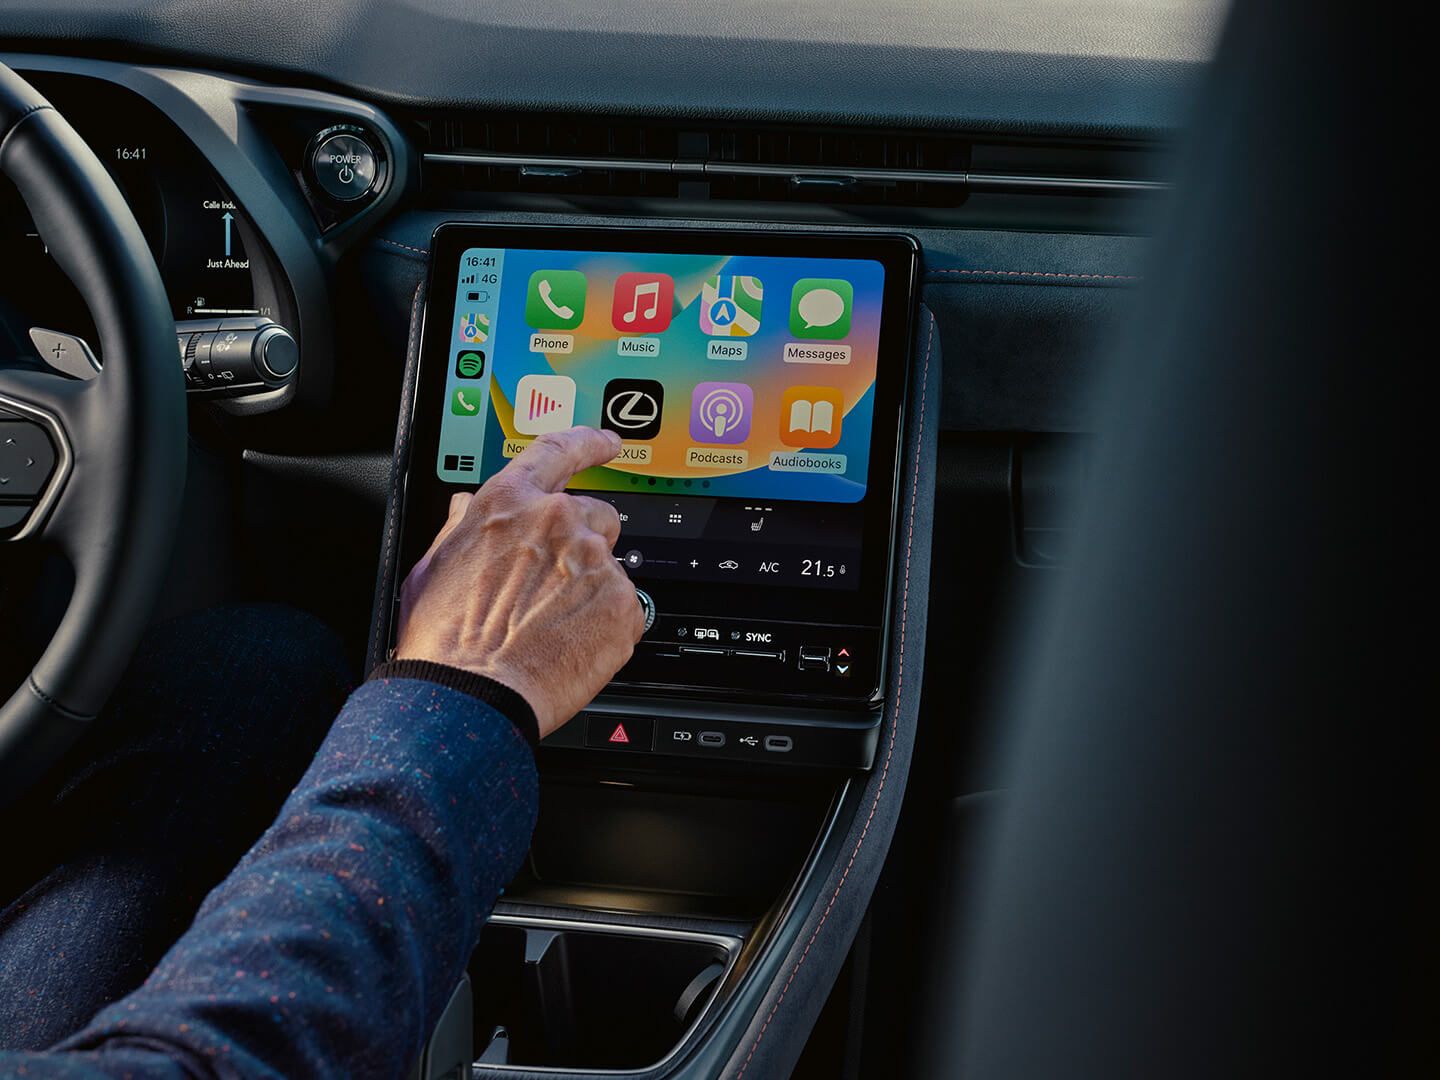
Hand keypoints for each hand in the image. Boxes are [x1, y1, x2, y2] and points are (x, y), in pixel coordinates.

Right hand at [394, 427, 644, 737]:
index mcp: (509, 503)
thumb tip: (467, 508)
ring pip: (613, 563)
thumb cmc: (444, 640)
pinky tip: (573, 644)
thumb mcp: (433, 566)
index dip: (589, 442)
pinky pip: (626, 606)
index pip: (559, 450)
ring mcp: (593, 560)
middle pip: (597, 513)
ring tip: (556, 625)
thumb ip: (461, 526)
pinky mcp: (620, 602)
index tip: (608, 442)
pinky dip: (608, 624)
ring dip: (593, 587)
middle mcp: (556, 520)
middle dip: (586, 542)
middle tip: (559, 585)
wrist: (470, 695)